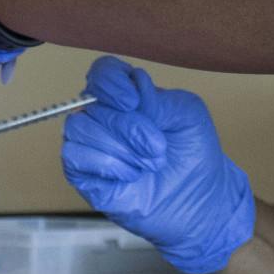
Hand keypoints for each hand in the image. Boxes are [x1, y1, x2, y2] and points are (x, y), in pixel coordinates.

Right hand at [62, 56, 254, 273]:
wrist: (199, 201)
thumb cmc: (193, 155)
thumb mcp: (188, 115)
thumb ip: (159, 97)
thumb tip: (134, 85)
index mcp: (126, 95)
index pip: (102, 72)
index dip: (112, 82)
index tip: (134, 102)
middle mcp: (104, 117)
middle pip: (93, 104)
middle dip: (129, 126)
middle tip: (157, 147)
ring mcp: (91, 145)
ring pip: (79, 128)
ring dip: (119, 147)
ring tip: (149, 163)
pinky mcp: (84, 175)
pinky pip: (74, 157)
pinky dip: (106, 164)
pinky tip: (130, 174)